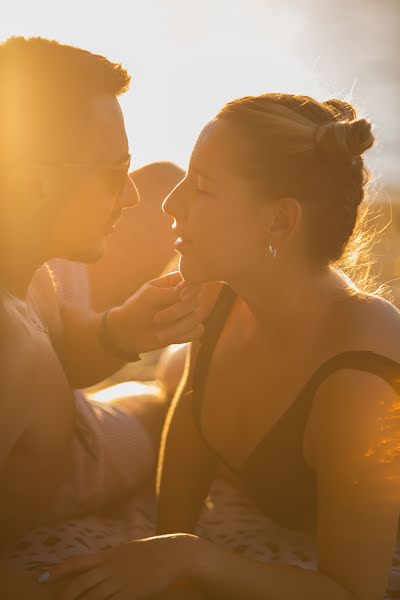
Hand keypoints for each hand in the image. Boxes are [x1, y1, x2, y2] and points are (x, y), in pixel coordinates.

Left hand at [39, 534, 201, 599]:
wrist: (174, 553)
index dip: (58, 570)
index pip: (77, 562)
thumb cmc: (154, 551)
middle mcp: (111, 568)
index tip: (42, 577)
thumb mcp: (129, 551)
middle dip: (65, 595)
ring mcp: (120, 582)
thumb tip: (100, 564)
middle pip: (80, 584)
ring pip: (92, 597)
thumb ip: (113, 559)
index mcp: (109, 555)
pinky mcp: (130, 594)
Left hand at [107, 272, 203, 353]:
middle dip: (177, 312)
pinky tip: (167, 337)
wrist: (127, 332)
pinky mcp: (187, 329)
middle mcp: (184, 296)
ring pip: (197, 317)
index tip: (181, 296)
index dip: (192, 288)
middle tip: (156, 319)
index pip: (194, 280)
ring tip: (159, 334)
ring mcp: (186, 312)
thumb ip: (172, 291)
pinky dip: (184, 335)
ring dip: (178, 328)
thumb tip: (192, 287)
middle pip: (195, 300)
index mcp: (175, 282)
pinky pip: (198, 331)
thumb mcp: (150, 296)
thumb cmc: (136, 309)